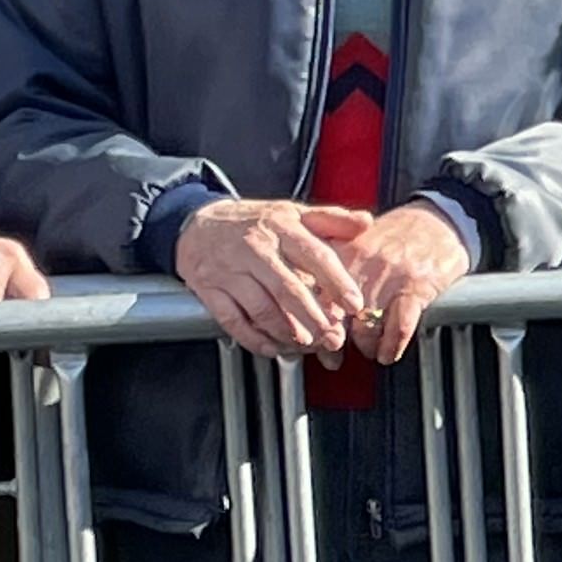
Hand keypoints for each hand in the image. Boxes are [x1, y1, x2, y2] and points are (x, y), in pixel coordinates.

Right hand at [172, 195, 363, 359]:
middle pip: (289, 288)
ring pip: (262, 308)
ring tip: (307, 344)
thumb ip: (330, 220)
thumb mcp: (292, 213)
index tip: (355, 305)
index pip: (314, 255)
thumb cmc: (254, 223)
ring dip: (287, 331)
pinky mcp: (209, 289)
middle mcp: (255, 248)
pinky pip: (232, 320)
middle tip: (335, 338)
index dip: (337, 282)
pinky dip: (253, 338)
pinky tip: (273, 347)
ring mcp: (230, 270)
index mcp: (281, 227)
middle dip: (315, 318)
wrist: (196, 223)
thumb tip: (365, 222)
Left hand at [318, 199, 472, 364]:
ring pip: (365, 325)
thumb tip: (312, 300)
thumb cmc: (399, 235)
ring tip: (369, 351)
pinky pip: (399, 326)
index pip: (314, 293)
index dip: (311, 321)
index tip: (310, 337)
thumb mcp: (357, 240)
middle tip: (335, 352)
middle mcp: (361, 265)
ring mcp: (389, 277)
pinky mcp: (416, 287)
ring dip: (366, 345)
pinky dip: (392, 346)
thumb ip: (333, 267)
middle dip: (334, 340)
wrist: (441, 221)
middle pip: (336, 314)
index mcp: (342, 251)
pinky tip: (388, 354)